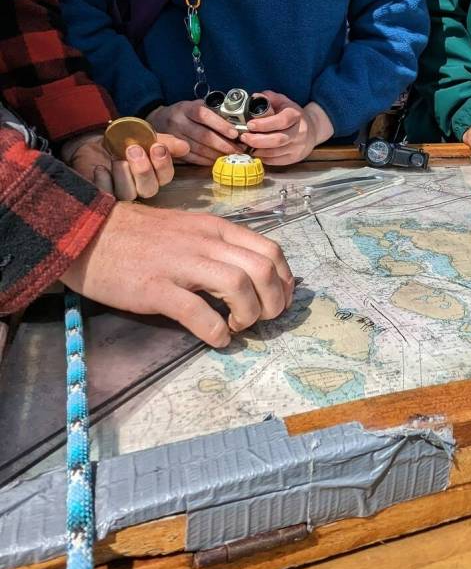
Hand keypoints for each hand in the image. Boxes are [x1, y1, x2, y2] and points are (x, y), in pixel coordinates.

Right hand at [61, 203, 294, 347]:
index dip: (285, 279)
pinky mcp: (155, 288)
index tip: (281, 299)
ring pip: (239, 285)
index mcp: (216, 228)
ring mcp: (181, 264)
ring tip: (240, 326)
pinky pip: (197, 312)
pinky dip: (216, 330)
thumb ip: (219, 246)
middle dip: (275, 300)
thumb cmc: (140, 234)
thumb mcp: (189, 228)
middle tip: (266, 318)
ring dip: (250, 313)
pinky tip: (219, 339)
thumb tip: (252, 272)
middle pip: (262, 269)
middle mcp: (206, 242)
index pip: (270, 250)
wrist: (87, 232)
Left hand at [63, 132, 188, 200]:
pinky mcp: (102, 193)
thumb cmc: (125, 141)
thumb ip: (165, 141)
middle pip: (149, 189)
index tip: (157, 146)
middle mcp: (141, 187)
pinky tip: (101, 168)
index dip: (163, 164)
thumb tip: (185, 147)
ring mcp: (122, 192)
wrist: (97, 143)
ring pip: (128, 193)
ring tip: (116, 158)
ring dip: (123, 175)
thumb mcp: (146, 136)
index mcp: (156, 174)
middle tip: (134, 149)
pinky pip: (106, 194)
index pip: (165, 176)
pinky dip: (104, 181)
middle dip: (143, 170)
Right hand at [149, 100, 242, 164]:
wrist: (159, 119)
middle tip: (238, 150)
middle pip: (203, 135)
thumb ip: (213, 111)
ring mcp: (174, 137)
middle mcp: (178, 122)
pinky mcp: (172, 149)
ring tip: (230, 156)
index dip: (221, 125)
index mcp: (186, 108)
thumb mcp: (196, 105)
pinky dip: (206, 160)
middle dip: (223, 144)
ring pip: (198, 148)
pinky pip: (192, 157)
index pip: (205, 115)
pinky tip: (216, 160)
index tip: (235, 133)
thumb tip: (236, 121)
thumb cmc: (185, 112)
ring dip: (217, 154)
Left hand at [241, 92, 332, 164]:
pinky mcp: (295, 157)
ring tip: (247, 146)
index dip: (264, 124)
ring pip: (276, 152)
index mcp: (296, 116)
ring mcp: (298, 147)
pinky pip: (277, 161)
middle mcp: (300, 132)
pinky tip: (256, 152)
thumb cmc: (292, 115)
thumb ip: (269, 98)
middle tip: (244, 137)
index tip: (250, 125)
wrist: (312, 129)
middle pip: (278, 140)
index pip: (282, 121)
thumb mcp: (283, 102)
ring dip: (258, 150)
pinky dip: (264, 158)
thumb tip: (255, 97)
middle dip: (257, 140)